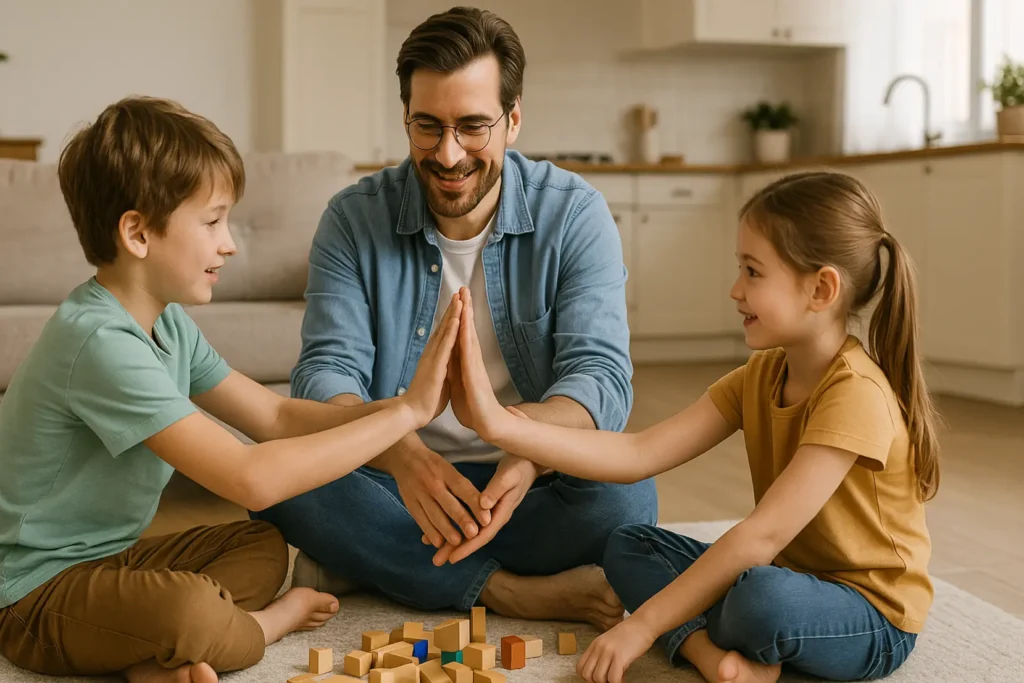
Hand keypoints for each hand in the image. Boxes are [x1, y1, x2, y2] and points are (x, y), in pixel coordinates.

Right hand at [390, 440, 491, 548]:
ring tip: (457, 542)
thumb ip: (461, 485)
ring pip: (434, 514)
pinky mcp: (409, 502)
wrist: (403, 456)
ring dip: (446, 530)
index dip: (475, 503)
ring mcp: (419, 493)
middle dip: (461, 519)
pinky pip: (420, 519)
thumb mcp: (448, 467)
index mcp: (446, 471)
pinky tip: (438, 542)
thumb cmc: (433, 465)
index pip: (463, 488)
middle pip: (449, 503)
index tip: (486, 518)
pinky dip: (429, 531)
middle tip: (473, 533)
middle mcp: (433, 482)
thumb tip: (482, 506)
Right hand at [402, 293, 460, 426]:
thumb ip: (442, 369)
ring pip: (444, 331)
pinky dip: (451, 330)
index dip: (450, 318)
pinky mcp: (436, 365)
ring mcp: (433, 358)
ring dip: (452, 314)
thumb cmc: (425, 400)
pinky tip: (457, 318)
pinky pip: (446, 345)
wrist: (412, 413)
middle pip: (443, 327)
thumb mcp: (438, 380)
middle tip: (459, 292)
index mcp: (434, 358)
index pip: (443, 334)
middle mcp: (432, 353)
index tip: (457, 304)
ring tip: (459, 298)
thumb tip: (446, 365)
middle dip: (452, 310)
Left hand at [428, 453, 540, 564]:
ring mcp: (491, 514)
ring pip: (471, 532)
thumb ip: (496, 490)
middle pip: (475, 538)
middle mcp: (496, 517)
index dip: (468, 547)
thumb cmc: (518, 468)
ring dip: (454, 542)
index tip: (453, 557)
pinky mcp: (486, 509)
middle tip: (437, 561)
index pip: (484, 535)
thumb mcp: (509, 476)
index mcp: (502, 512)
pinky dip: (457, 528)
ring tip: (437, 552)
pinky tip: (443, 531)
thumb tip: (483, 505)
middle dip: (457, 549)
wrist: (527, 463)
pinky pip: (470, 522)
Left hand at [451, 288, 515, 440]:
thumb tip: (454, 363)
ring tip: (465, 298)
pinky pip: (468, 352)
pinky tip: (464, 325)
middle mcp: (472, 360)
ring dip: (467, 317)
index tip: (458, 300)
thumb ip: (459, 372)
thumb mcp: (461, 385)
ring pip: (469, 336)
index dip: (460, 317)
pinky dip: (466, 337)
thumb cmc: (475, 407)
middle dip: (465, 308)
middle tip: (464, 288)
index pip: (463, 334)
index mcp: (467, 362)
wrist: (486, 423)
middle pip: (467, 329)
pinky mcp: (474, 373)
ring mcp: (474, 365)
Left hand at [577, 617, 657, 682]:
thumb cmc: (630, 633)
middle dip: (597, 682)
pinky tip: (623, 679)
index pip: (580, 667)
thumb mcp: (609, 641)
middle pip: (587, 675)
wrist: (643, 623)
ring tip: (617, 678)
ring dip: (608, 682)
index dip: (588, 677)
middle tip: (608, 679)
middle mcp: (599, 648)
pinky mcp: (620, 657)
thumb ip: (602, 653)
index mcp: (595, 644)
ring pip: (599, 678)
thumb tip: (600, 670)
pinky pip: (613, 678)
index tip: (599, 677)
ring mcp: (608, 652)